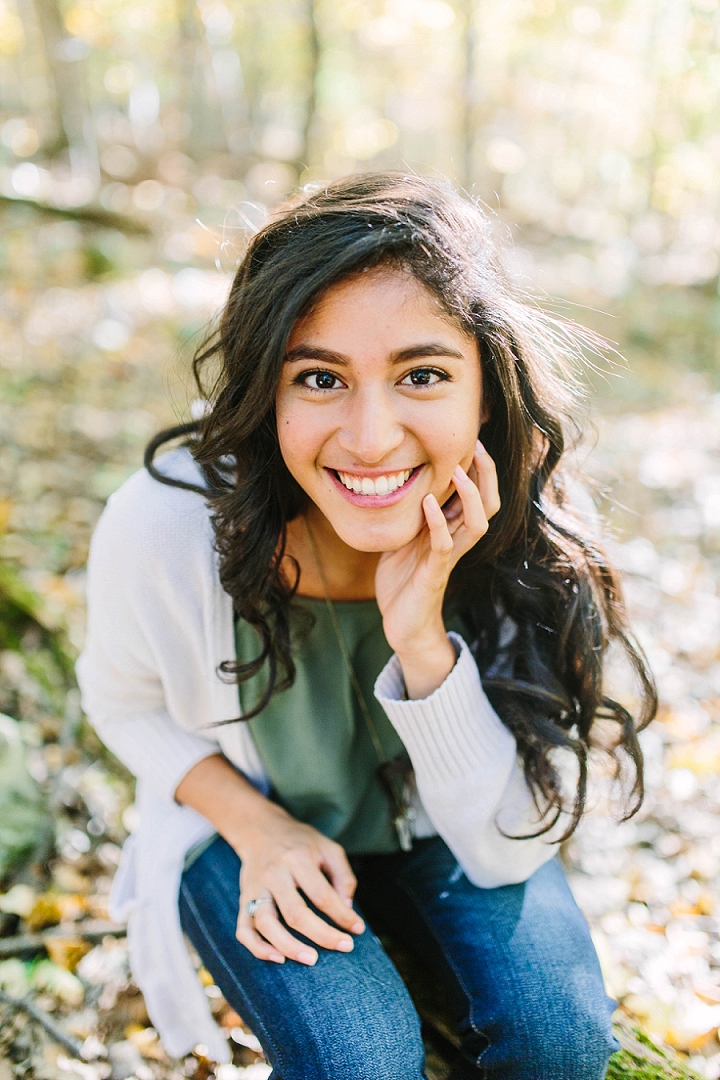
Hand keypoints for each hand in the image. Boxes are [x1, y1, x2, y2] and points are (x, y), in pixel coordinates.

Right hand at [235, 802, 364, 964]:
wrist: (260, 829)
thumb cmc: (300, 842)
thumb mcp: (328, 848)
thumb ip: (343, 876)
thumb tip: (348, 909)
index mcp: (297, 859)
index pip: (321, 894)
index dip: (342, 915)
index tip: (357, 929)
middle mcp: (273, 874)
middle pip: (295, 913)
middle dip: (322, 935)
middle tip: (344, 947)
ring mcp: (255, 888)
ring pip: (266, 924)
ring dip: (289, 947)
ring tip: (312, 959)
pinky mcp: (243, 900)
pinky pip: (244, 930)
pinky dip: (257, 948)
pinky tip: (277, 958)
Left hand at [375, 440, 499, 697]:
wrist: (402, 624)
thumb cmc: (403, 580)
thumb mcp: (406, 537)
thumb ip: (412, 513)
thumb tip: (403, 480)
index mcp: (453, 530)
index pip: (479, 494)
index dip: (481, 468)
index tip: (473, 438)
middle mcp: (458, 541)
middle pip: (489, 504)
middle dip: (487, 474)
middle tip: (477, 445)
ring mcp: (448, 558)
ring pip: (476, 523)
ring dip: (470, 494)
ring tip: (459, 469)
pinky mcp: (434, 574)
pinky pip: (444, 545)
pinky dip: (437, 522)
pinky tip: (428, 503)